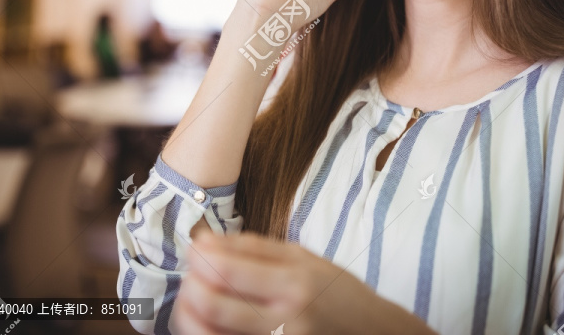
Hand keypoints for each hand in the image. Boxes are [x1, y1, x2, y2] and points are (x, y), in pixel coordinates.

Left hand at [173, 230, 432, 334]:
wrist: (373, 334)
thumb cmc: (338, 292)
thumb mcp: (303, 257)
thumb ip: (253, 247)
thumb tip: (204, 239)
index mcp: (293, 284)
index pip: (227, 270)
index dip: (199, 257)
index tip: (194, 248)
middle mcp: (284, 321)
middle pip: (211, 304)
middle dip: (189, 285)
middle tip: (192, 274)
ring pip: (209, 333)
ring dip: (190, 313)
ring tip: (197, 296)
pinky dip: (208, 331)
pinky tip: (212, 318)